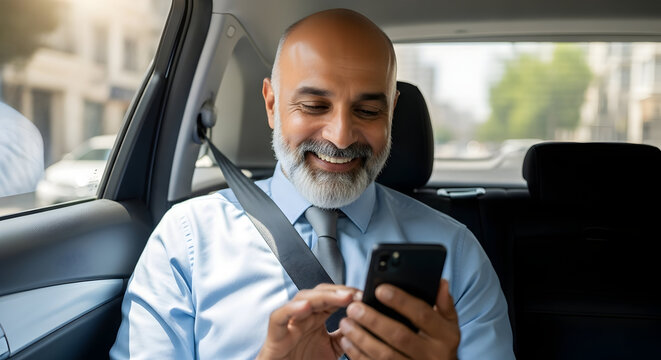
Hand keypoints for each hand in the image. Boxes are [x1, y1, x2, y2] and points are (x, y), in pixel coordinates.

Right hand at [257, 284, 360, 359]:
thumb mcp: (333, 350)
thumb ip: (346, 336)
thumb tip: (366, 325)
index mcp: (316, 318)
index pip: (332, 297)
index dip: (347, 293)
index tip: (364, 296)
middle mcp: (303, 316)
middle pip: (319, 294)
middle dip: (338, 292)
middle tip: (355, 294)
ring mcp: (289, 323)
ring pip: (301, 299)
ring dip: (321, 296)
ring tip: (341, 297)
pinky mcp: (275, 336)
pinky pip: (279, 317)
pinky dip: (291, 309)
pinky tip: (306, 306)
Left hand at [339, 279, 459, 358]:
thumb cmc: (440, 345)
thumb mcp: (449, 325)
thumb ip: (444, 304)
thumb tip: (440, 283)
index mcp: (445, 336)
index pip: (422, 314)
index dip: (401, 301)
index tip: (380, 289)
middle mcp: (432, 355)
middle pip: (400, 336)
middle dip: (374, 320)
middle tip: (354, 307)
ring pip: (384, 355)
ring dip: (362, 338)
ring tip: (346, 323)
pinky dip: (359, 355)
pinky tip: (348, 342)